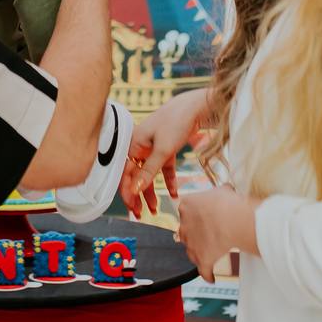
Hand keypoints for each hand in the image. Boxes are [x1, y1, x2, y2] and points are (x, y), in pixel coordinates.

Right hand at [121, 88, 212, 217]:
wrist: (196, 106)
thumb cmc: (175, 121)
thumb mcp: (162, 149)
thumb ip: (149, 171)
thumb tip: (135, 190)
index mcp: (133, 144)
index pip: (125, 174)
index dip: (127, 193)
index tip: (133, 210)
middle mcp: (140, 146)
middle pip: (136, 176)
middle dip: (138, 196)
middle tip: (141, 214)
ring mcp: (153, 147)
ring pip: (149, 174)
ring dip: (151, 192)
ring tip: (154, 209)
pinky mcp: (166, 148)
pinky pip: (163, 168)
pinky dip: (168, 180)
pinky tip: (174, 193)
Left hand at [177, 186, 259, 281]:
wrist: (231, 218)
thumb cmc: (227, 201)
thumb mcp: (222, 189)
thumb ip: (218, 192)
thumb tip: (225, 191)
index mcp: (186, 206)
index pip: (187, 211)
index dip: (197, 215)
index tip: (206, 217)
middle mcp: (184, 225)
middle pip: (186, 232)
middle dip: (195, 234)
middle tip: (208, 235)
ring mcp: (191, 244)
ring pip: (192, 251)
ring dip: (199, 253)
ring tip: (210, 255)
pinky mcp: (201, 259)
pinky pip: (203, 270)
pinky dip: (207, 274)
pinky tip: (211, 279)